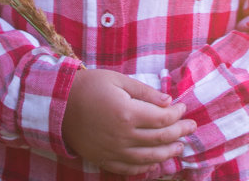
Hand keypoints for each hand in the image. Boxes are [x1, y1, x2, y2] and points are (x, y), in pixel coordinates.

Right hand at [63, 68, 195, 175]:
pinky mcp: (103, 159)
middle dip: (179, 132)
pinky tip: (155, 162)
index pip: (162, 118)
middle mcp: (122, 135)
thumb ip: (145, 91)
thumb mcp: (118, 80)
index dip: (177, 114)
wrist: (57, 104)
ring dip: (167, 153)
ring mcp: (113, 150)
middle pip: (160, 139)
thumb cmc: (88, 86)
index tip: (182, 107)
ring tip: (179, 147)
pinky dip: (145, 167)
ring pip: (148, 158)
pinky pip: (129, 168)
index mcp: (127, 112)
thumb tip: (168, 100)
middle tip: (191, 127)